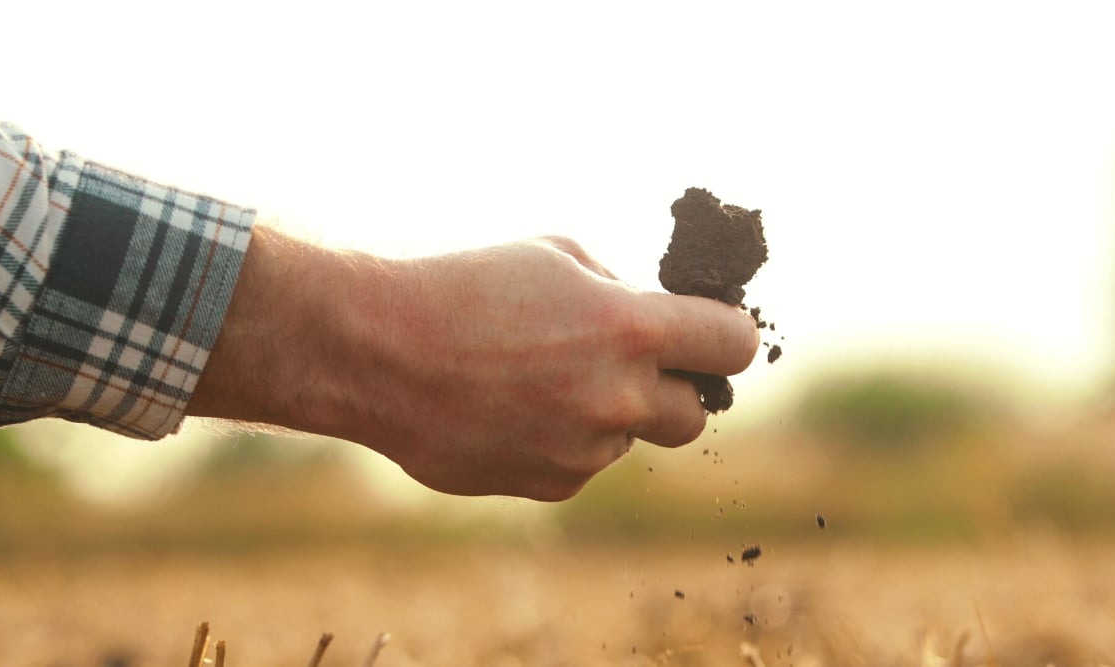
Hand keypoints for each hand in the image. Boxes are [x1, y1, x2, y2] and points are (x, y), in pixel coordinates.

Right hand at [188, 225, 759, 499]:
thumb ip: (621, 291)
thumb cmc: (466, 286)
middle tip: (634, 364)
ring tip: (540, 378)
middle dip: (675, 388)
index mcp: (631, 328)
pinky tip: (511, 408)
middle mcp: (618, 397)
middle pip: (696, 412)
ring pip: (628, 438)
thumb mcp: (555, 256)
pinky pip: (582, 463)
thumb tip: (655, 321)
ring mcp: (584, 450)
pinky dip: (564, 439)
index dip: (729, 336)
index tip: (713, 333)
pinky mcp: (549, 483)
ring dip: (607, 412)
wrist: (379, 352)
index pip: (735, 344)